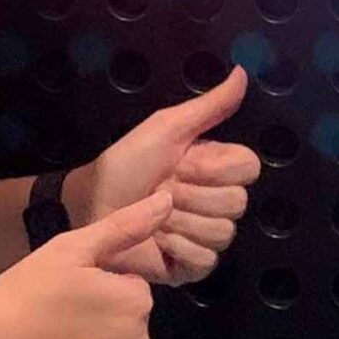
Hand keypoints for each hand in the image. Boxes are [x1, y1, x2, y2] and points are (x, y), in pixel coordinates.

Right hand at [0, 191, 170, 338]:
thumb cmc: (20, 301)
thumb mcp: (68, 251)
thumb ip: (124, 226)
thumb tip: (168, 201)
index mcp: (136, 304)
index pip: (128, 290)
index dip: (95, 290)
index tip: (62, 295)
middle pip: (124, 329)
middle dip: (97, 324)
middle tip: (50, 323)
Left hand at [71, 64, 257, 283]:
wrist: (90, 206)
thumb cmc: (125, 165)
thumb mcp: (166, 128)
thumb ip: (209, 106)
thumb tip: (243, 71)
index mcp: (217, 168)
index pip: (249, 168)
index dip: (214, 167)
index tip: (182, 162)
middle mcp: (218, 202)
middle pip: (236, 203)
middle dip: (191, 196)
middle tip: (160, 190)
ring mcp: (207, 237)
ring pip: (222, 232)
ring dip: (179, 222)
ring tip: (153, 216)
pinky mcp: (193, 267)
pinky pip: (206, 260)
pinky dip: (177, 248)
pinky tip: (157, 241)